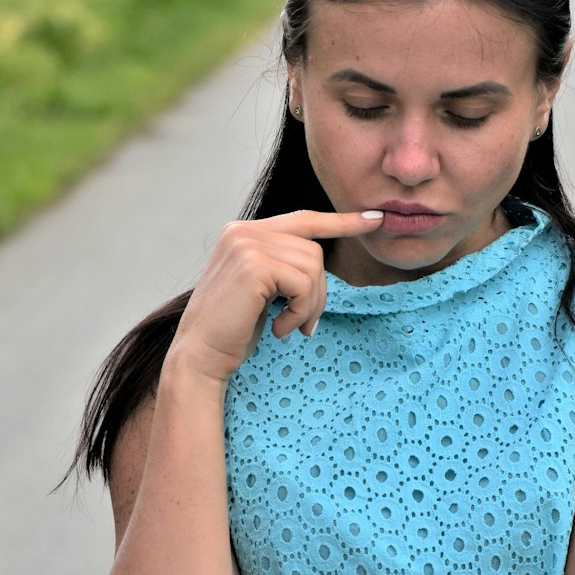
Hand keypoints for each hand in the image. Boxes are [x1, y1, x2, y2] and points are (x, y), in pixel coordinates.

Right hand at [166, 209, 383, 384]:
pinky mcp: (253, 265)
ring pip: (313, 268)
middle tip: (304, 324)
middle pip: (314, 251)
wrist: (200, 356)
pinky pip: (304, 284)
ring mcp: (245, 245)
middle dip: (319, 293)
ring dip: (310, 306)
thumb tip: (319, 264)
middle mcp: (242, 231)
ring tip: (289, 327)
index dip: (341, 221)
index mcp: (243, 233)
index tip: (375, 219)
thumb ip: (282, 266)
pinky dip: (301, 312)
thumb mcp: (261, 290)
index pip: (303, 219)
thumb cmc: (232, 330)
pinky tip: (279, 329)